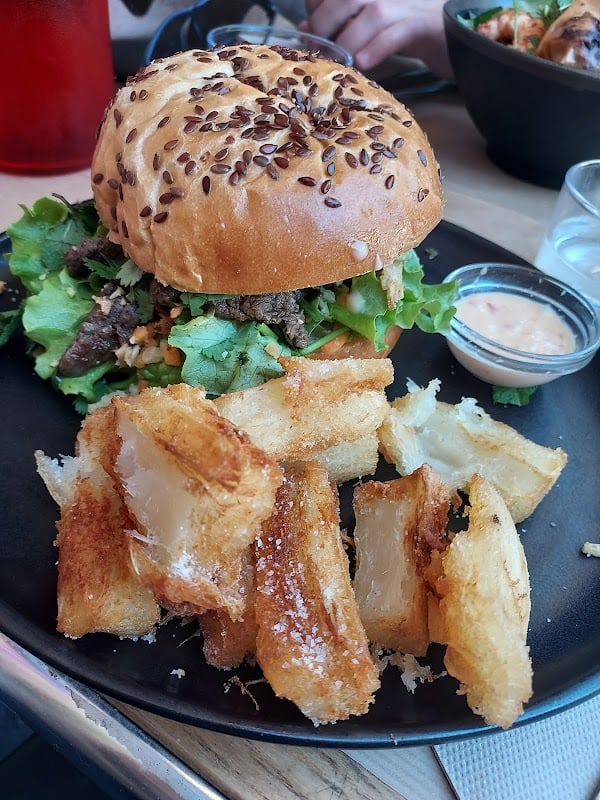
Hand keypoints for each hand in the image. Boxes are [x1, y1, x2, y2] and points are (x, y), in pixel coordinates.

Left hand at [298, 0, 450, 77]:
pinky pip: (397, 33)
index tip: (308, 33)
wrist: (460, 36)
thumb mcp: (372, 25)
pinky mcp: (424, 25)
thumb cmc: (410, 31)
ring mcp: (407, 5)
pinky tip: (363, 63)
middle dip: (325, 24)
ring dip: (348, 40)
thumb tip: (305, 27)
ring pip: (372, 14)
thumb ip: (342, 23)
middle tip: (318, 53)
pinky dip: (377, 48)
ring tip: (338, 62)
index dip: (316, 8)